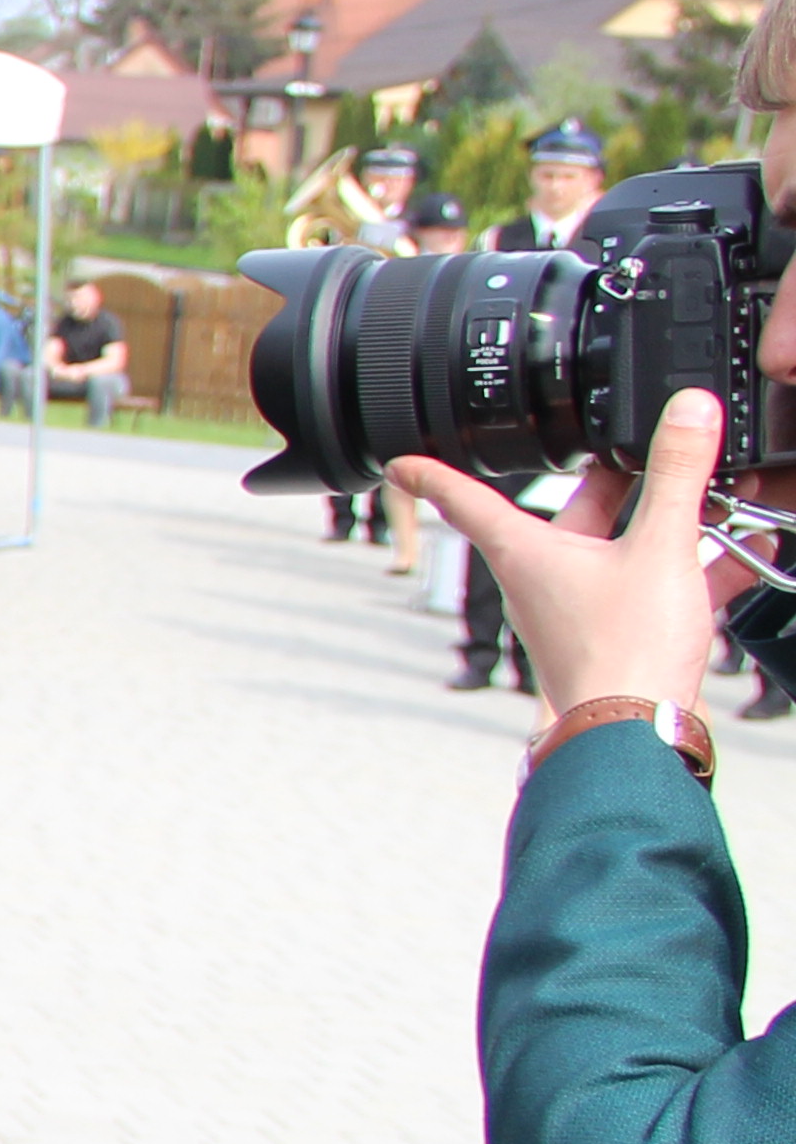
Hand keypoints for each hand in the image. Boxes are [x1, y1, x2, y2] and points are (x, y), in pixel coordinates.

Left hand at [394, 392, 738, 719]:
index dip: (434, 476)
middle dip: (613, 482)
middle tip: (641, 451)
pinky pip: (655, 587)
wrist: (637, 733)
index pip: (467, 500)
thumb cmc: (622, 654)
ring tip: (714, 495)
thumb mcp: (659, 547)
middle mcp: (543, 581)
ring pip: (619, 550)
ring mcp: (578, 611)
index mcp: (527, 553)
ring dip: (668, 523)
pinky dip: (695, 567)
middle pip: (573, 514)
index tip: (402, 462)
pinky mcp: (617, 637)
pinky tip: (740, 553)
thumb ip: (678, 474)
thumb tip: (687, 410)